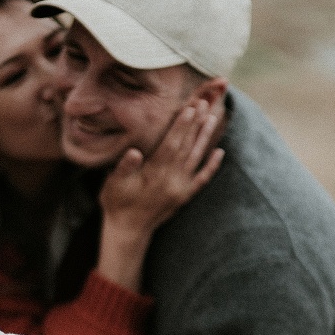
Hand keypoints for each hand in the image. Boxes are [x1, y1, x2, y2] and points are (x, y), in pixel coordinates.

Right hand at [99, 99, 224, 236]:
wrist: (128, 231)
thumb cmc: (117, 203)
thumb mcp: (114, 184)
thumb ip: (124, 168)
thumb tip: (133, 153)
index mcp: (155, 175)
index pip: (171, 145)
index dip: (182, 126)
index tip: (191, 107)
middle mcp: (171, 181)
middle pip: (187, 147)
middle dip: (196, 124)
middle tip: (205, 103)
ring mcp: (180, 189)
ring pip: (196, 159)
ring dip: (205, 138)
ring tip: (213, 117)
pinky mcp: (184, 196)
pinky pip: (202, 179)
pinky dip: (212, 166)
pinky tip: (220, 152)